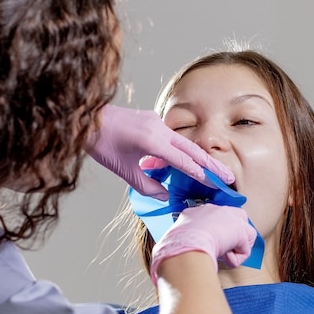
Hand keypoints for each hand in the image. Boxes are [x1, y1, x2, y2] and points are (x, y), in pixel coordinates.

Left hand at [85, 105, 233, 199]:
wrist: (85, 118)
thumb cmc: (101, 143)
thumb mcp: (122, 170)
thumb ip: (146, 185)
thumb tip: (165, 196)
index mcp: (152, 141)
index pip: (183, 161)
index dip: (201, 174)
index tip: (216, 184)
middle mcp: (158, 128)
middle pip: (191, 149)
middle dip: (211, 164)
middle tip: (229, 177)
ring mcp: (155, 121)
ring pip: (184, 142)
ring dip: (199, 157)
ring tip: (215, 170)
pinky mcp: (151, 119)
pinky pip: (172, 136)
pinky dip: (182, 149)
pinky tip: (187, 160)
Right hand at [150, 204, 257, 283]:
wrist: (185, 247)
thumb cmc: (173, 249)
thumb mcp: (171, 242)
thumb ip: (177, 243)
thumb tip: (167, 255)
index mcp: (192, 213)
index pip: (209, 220)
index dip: (211, 234)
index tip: (204, 245)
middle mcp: (211, 210)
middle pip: (229, 220)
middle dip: (227, 236)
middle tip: (217, 250)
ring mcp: (227, 217)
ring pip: (241, 234)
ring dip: (234, 248)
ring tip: (222, 257)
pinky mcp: (239, 230)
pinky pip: (245, 248)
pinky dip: (238, 258)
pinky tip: (226, 260)